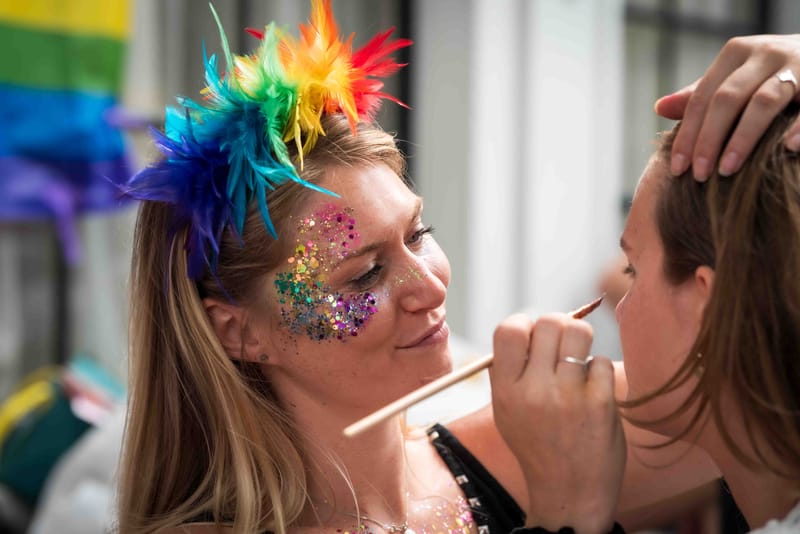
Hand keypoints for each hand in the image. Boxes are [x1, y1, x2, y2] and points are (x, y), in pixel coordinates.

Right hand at [489, 313, 625, 533]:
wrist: (569, 493)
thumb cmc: (538, 446)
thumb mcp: (506, 412)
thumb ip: (509, 371)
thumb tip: (528, 326)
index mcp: (505, 391)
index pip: (509, 330)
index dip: (524, 323)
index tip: (533, 336)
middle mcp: (533, 391)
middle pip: (549, 322)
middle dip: (558, 327)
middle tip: (562, 346)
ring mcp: (567, 396)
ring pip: (579, 332)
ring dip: (580, 340)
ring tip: (578, 360)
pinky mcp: (599, 403)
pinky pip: (601, 361)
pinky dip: (598, 371)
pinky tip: (593, 390)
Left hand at [655, 34, 799, 179]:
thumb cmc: (769, 73)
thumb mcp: (734, 78)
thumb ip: (701, 95)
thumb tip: (659, 108)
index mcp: (735, 54)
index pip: (702, 98)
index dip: (688, 134)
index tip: (677, 169)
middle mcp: (764, 54)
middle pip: (727, 100)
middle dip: (708, 140)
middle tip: (699, 175)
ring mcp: (795, 64)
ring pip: (763, 102)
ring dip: (742, 139)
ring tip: (726, 171)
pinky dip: (799, 128)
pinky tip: (787, 150)